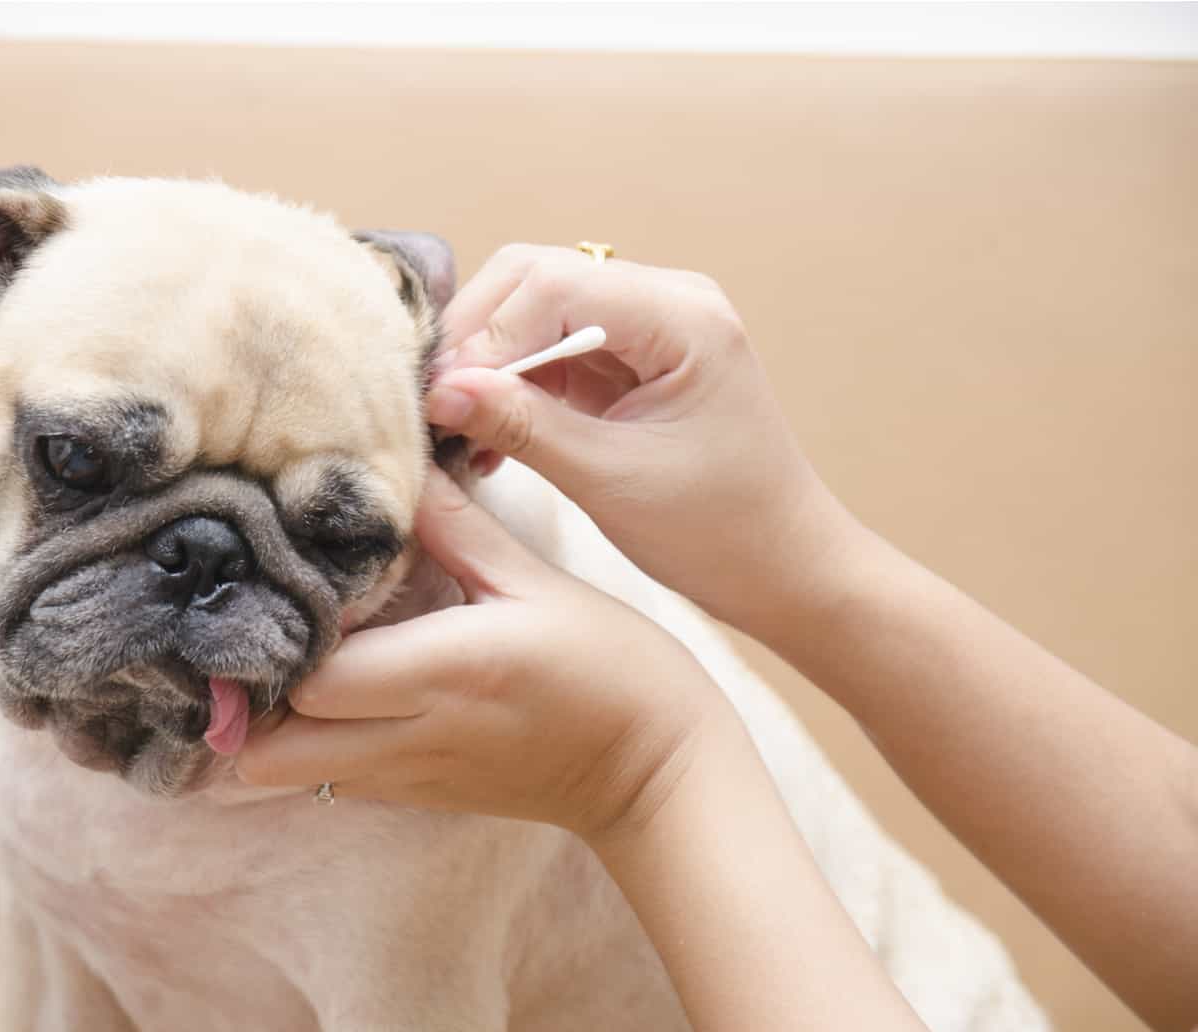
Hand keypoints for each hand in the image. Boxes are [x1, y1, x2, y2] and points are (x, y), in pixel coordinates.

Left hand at [236, 468, 726, 842]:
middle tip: (259, 634)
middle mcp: (413, 735)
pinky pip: (334, 782)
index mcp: (441, 671)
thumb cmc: (613, 667)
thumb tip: (401, 467)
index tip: (278, 589)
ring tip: (289, 663)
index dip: (279, 638)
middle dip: (248, 700)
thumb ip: (456, 528)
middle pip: (272, 750)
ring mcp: (412, 777)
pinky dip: (315, 747)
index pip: (310, 677)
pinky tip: (338, 697)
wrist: (659, 773)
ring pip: (292, 776)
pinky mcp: (421, 797)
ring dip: (275, 728)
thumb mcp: (538, 582)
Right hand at [427, 244, 858, 632]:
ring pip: (533, 310)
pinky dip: (509, 387)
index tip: (440, 400)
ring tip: (454, 429)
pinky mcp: (627, 362)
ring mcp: (646, 328)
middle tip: (434, 407)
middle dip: (477, 339)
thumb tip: (439, 389)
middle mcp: (667, 302)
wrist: (782, 568)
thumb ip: (524, 426)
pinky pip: (548, 349)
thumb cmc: (718, 531)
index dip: (486, 336)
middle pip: (535, 279)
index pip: (553, 285)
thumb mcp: (611, 481)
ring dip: (487, 365)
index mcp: (683, 318)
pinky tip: (487, 440)